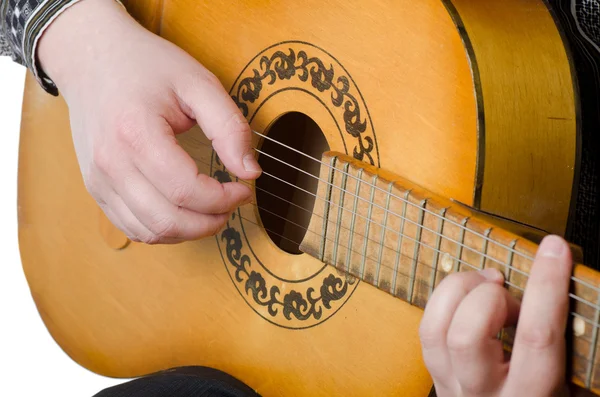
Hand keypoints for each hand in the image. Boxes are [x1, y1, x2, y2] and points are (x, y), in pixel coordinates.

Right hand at [37, 0, 260, 243]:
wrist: (91, 59)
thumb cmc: (146, 67)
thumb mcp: (198, 84)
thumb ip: (229, 127)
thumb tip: (251, 171)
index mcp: (136, 133)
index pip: (186, 190)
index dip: (223, 199)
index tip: (244, 188)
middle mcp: (110, 164)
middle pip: (167, 220)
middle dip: (210, 221)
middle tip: (231, 203)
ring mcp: (98, 180)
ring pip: (149, 232)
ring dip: (189, 230)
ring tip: (212, 209)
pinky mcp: (96, 189)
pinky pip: (132, 228)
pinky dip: (164, 230)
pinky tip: (184, 212)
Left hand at [419, 235, 572, 395]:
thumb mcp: (570, 387)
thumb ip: (570, 345)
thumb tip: (564, 285)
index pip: (536, 335)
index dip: (546, 286)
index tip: (553, 250)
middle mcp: (484, 394)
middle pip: (467, 335)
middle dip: (490, 295)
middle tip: (509, 292)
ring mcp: (451, 386)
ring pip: (435, 329)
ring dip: (459, 290)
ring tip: (486, 285)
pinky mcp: (435, 375)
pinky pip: (427, 329)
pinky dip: (444, 301)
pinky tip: (467, 297)